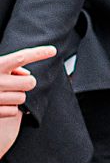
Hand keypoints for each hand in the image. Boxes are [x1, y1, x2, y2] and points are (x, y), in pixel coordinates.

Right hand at [0, 47, 53, 162]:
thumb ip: (9, 66)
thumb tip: (27, 74)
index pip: (21, 57)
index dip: (38, 53)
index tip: (52, 50)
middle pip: (30, 82)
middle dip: (26, 83)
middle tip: (14, 83)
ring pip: (23, 98)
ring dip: (15, 97)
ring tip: (1, 94)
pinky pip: (14, 111)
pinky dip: (8, 109)